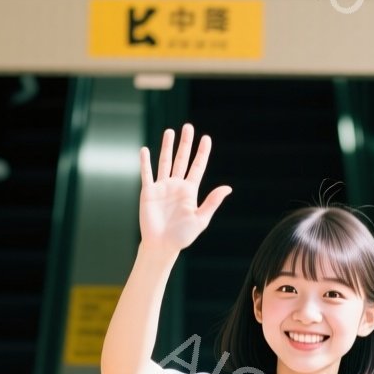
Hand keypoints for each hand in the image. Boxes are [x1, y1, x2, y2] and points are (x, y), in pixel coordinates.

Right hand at [139, 124, 231, 252]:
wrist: (161, 246)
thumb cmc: (182, 236)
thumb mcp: (200, 219)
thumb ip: (212, 202)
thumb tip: (228, 188)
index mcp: (190, 191)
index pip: (198, 166)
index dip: (202, 152)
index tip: (206, 138)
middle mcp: (176, 185)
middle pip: (182, 159)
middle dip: (185, 143)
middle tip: (188, 127)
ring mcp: (162, 187)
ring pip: (165, 162)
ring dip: (167, 147)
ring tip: (170, 132)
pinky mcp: (148, 192)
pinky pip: (147, 174)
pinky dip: (145, 162)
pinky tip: (145, 150)